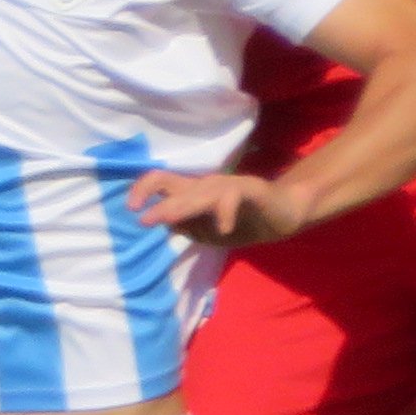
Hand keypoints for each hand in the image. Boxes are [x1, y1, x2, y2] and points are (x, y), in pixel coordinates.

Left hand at [128, 165, 306, 251]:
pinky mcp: (251, 190)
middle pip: (177, 187)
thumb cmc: (243, 222)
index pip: (161, 182)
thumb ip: (187, 227)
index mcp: (193, 193)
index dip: (143, 189)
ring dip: (183, 207)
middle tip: (142, 219)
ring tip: (168, 220)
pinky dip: (226, 213)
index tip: (131, 209)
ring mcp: (228, 186)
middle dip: (159, 204)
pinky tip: (223, 230)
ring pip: (201, 193)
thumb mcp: (208, 233)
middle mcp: (206, 185)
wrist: (284, 214)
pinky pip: (234, 198)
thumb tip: (163, 223)